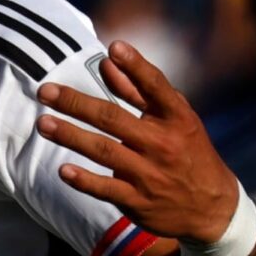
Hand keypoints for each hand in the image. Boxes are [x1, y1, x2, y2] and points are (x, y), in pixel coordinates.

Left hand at [34, 40, 237, 243]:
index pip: (155, 87)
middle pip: (113, 119)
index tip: (114, 47)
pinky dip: (85, 180)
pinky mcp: (138, 201)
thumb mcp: (174, 118)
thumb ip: (138, 90)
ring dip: (71, 136)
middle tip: (45, 91)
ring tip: (43, 124)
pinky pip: (107, 189)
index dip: (136, 66)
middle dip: (76, 103)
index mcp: (175, 119)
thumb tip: (107, 61)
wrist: (212, 208)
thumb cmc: (186, 150)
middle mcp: (162, 144)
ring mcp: (149, 174)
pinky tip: (63, 170)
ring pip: (104, 151)